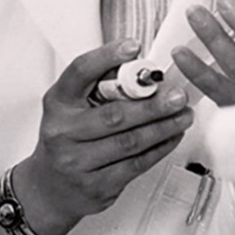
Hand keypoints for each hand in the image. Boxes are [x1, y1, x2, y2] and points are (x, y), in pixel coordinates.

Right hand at [14, 39, 193, 234]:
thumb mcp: (74, 104)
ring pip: (130, 142)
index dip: (107, 57)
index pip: (80, 72)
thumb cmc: (69, 137)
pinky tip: (172, 136)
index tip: (133, 46)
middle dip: (152, 104)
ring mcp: (77, 162)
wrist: (50, 188)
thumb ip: (102, 84)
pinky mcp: (96, 186)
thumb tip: (141, 68)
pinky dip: (159, 149)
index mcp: (59, 101)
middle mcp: (63, 131)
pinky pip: (135, 165)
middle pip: (114, 115)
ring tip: (184, 115)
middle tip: (178, 95)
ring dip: (163, 127)